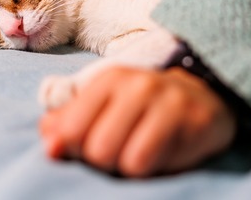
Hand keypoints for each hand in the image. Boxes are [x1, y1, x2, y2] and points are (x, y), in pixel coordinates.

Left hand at [39, 66, 236, 176]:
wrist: (200, 96)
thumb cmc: (138, 108)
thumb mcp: (100, 108)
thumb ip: (66, 124)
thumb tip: (50, 147)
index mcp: (108, 80)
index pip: (71, 131)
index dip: (74, 151)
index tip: (87, 149)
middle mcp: (139, 85)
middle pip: (99, 151)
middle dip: (105, 163)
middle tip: (119, 154)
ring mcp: (170, 102)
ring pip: (131, 163)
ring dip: (131, 170)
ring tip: (141, 154)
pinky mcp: (197, 122)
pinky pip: (161, 166)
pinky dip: (156, 170)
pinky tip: (163, 154)